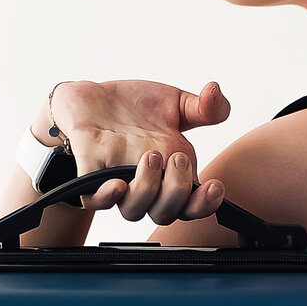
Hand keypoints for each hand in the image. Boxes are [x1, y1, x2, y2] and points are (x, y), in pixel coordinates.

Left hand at [42, 78, 230, 217]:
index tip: (214, 187)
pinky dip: (107, 198)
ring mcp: (118, 179)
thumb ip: (203, 107)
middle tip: (176, 157)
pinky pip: (94, 200)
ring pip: (133, 211)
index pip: (192, 206)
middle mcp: (147, 183)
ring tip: (150, 157)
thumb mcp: (175, 104)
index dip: (205, 205)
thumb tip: (216, 92)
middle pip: (165, 213)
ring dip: (147, 190)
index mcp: (171, 174)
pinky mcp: (90, 173)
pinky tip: (117, 185)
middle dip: (177, 190)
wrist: (92, 99)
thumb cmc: (135, 108)